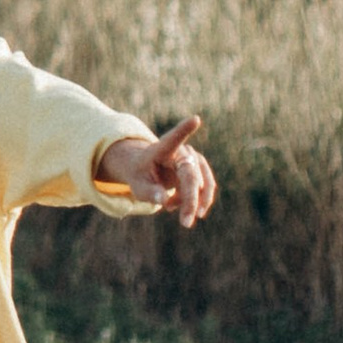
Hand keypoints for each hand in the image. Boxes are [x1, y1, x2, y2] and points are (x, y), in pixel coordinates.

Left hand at [98, 117, 214, 226]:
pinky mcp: (200, 168)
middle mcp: (180, 151)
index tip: (195, 119)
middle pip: (191, 174)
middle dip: (191, 200)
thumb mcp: (138, 185)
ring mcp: (192, 158)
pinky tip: (176, 205)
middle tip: (186, 223)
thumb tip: (163, 201)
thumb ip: (149, 192)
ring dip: (196, 203)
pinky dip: (194, 201)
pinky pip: (204, 188)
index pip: (173, 139)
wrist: (146, 170)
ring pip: (203, 182)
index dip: (184, 130)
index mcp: (161, 149)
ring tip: (183, 220)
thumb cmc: (140, 175)